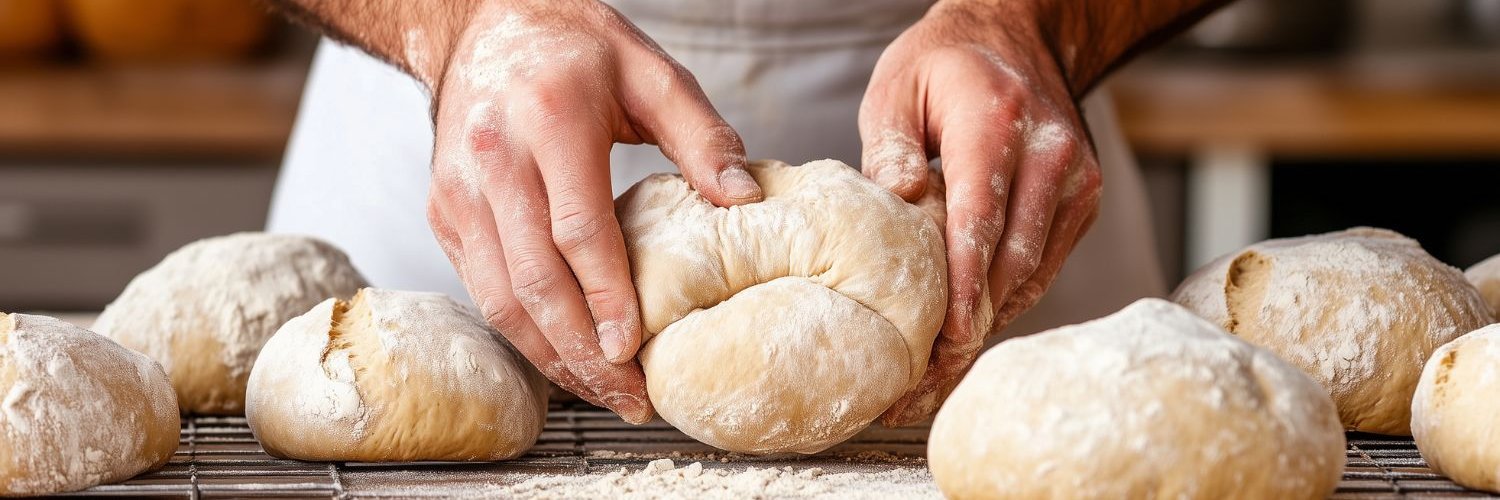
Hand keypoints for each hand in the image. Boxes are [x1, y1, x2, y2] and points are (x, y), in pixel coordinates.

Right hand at [423, 0, 762, 423]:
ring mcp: (459, 191)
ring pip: (498, 297)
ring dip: (550, 356)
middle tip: (629, 396)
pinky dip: (521, 332)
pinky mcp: (445, 212)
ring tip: (602, 391)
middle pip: (533, 280)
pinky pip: (479, 286)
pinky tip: (564, 357)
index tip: (636, 348)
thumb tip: (744, 198)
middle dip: (582, 350)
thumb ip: (701, 134)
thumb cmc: (573, 46)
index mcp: (550, 120)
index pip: (576, 230)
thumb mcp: (650, 70)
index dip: (606, 297)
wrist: (480, 21)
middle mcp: (495, 159)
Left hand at [859, 0, 1102, 425]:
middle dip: (966, 331)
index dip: (965, 287)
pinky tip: (965, 337)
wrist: (1020, 34)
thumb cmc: (946, 64)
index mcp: (998, 123)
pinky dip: (1004, 303)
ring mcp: (1074, 182)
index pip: (982, 219)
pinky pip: (1040, 267)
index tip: (948, 340)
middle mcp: (1050, 156)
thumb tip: (894, 200)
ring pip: (1029, 275)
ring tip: (933, 381)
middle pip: (1010, 262)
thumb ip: (891, 144)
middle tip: (917, 387)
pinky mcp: (1082, 203)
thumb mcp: (898, 85)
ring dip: (984, 329)